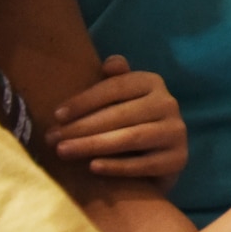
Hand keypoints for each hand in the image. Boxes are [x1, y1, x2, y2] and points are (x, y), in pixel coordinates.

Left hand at [50, 56, 188, 180]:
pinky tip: (92, 168)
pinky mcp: (178, 159)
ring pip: (131, 138)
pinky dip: (117, 166)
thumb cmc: (128, 123)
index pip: (115, 87)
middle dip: (81, 127)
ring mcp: (175, 132)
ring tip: (63, 152)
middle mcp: (168, 103)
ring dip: (93, 145)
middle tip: (51, 139)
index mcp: (152, 82)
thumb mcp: (120, 98)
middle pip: (120, 114)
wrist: (157, 161)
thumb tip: (110, 63)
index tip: (56, 115)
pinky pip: (144, 164)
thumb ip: (112, 80)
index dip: (84, 101)